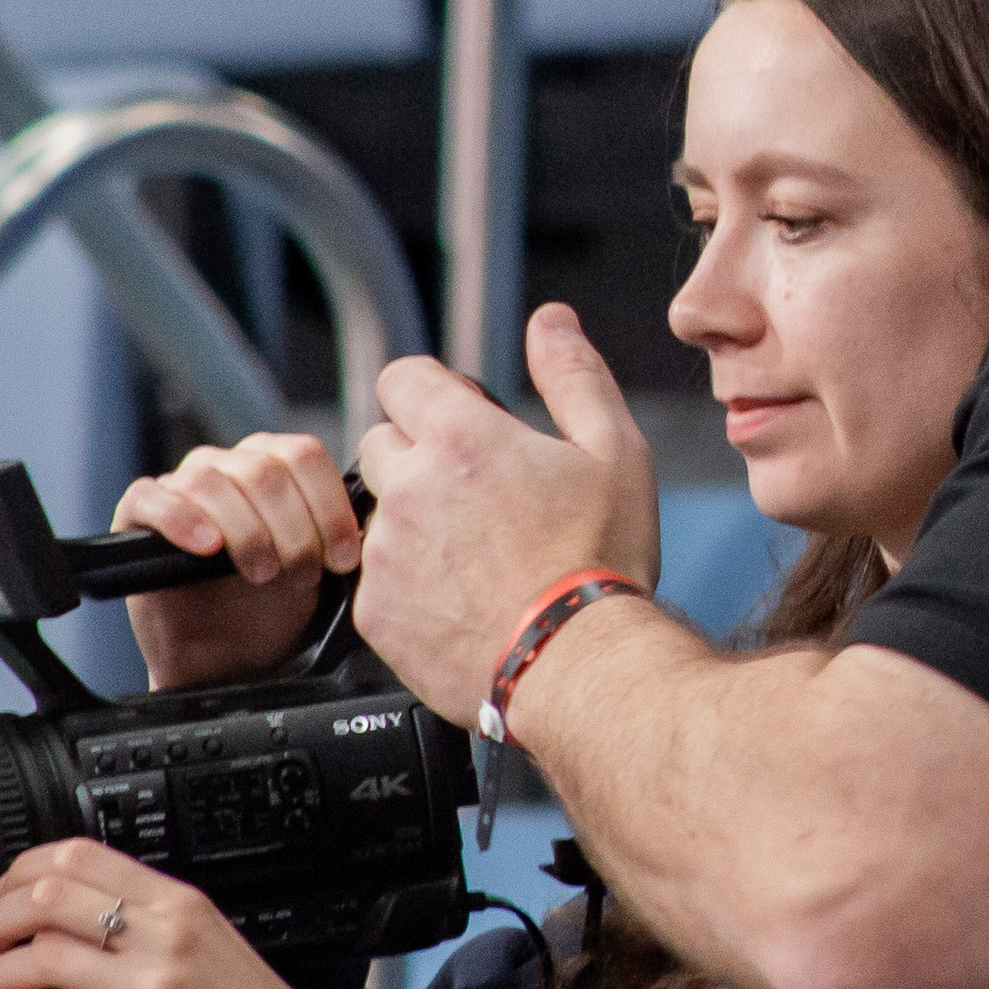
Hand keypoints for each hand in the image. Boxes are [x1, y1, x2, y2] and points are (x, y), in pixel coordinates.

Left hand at [0, 841, 366, 988]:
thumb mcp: (216, 944)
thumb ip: (157, 923)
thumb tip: (86, 917)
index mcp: (182, 904)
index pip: (83, 857)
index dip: (25, 869)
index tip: (7, 890)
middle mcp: (165, 936)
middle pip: (50, 897)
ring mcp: (151, 986)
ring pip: (42, 956)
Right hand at [113, 434, 361, 688]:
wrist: (229, 661)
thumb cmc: (274, 611)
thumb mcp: (320, 567)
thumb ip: (339, 532)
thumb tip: (376, 514)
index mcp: (275, 467)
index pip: (304, 454)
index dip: (327, 505)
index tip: (341, 557)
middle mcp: (228, 466)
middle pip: (264, 469)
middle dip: (292, 528)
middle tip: (300, 574)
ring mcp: (182, 486)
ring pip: (212, 481)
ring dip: (247, 531)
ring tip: (261, 573)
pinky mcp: (138, 515)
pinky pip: (152, 496)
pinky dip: (181, 519)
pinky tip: (207, 548)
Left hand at [354, 303, 659, 724]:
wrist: (578, 667)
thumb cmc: (601, 562)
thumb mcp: (614, 451)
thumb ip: (574, 375)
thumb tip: (550, 322)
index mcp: (460, 437)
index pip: (402, 378)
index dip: (432, 396)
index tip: (460, 425)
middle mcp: (408, 486)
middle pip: (381, 443)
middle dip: (418, 459)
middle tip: (475, 500)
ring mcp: (384, 551)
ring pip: (376, 514)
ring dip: (410, 524)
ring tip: (472, 559)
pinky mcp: (374, 611)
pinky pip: (374, 580)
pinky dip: (406, 585)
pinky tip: (457, 601)